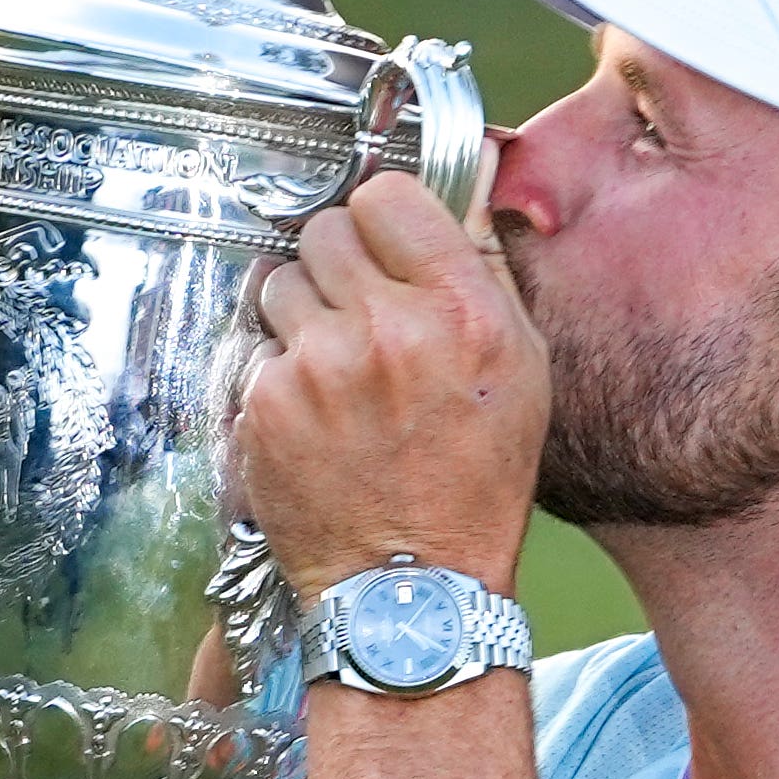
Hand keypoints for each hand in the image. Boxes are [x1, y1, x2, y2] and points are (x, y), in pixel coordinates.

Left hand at [237, 171, 545, 595]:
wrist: (411, 588)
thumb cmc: (474, 481)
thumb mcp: (520, 369)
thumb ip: (481, 271)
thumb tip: (453, 190)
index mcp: (461, 309)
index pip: (385, 196)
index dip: (381, 219)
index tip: (383, 246)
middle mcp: (389, 328)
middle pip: (323, 231)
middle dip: (337, 266)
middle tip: (358, 316)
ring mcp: (319, 367)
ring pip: (279, 283)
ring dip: (301, 315)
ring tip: (337, 372)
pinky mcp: (268, 404)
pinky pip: (258, 349)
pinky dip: (279, 374)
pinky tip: (315, 417)